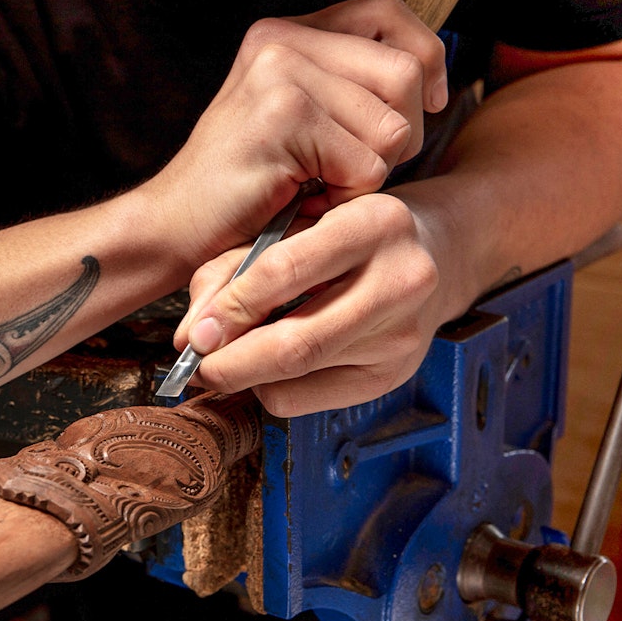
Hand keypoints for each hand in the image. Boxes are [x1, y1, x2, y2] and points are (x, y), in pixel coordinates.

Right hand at [150, 0, 449, 260]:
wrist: (174, 226)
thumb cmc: (241, 184)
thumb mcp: (294, 116)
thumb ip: (346, 84)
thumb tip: (429, 75)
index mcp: (286, 34)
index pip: (389, 12)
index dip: (426, 55)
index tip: (428, 101)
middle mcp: (282, 42)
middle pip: (405, 72)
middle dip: (401, 135)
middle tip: (350, 167)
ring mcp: (280, 75)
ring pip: (392, 126)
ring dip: (369, 172)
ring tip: (319, 183)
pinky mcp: (284, 117)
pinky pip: (367, 164)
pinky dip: (346, 196)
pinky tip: (305, 198)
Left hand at [174, 193, 451, 415]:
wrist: (430, 254)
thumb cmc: (339, 235)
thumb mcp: (290, 225)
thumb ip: (232, 269)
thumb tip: (190, 335)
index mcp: (374, 221)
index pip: (285, 270)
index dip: (231, 308)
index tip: (196, 332)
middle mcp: (402, 278)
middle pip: (297, 342)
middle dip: (233, 362)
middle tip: (197, 366)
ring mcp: (404, 333)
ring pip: (300, 375)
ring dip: (247, 377)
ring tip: (222, 364)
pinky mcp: (395, 373)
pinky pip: (310, 399)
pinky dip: (272, 389)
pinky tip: (266, 368)